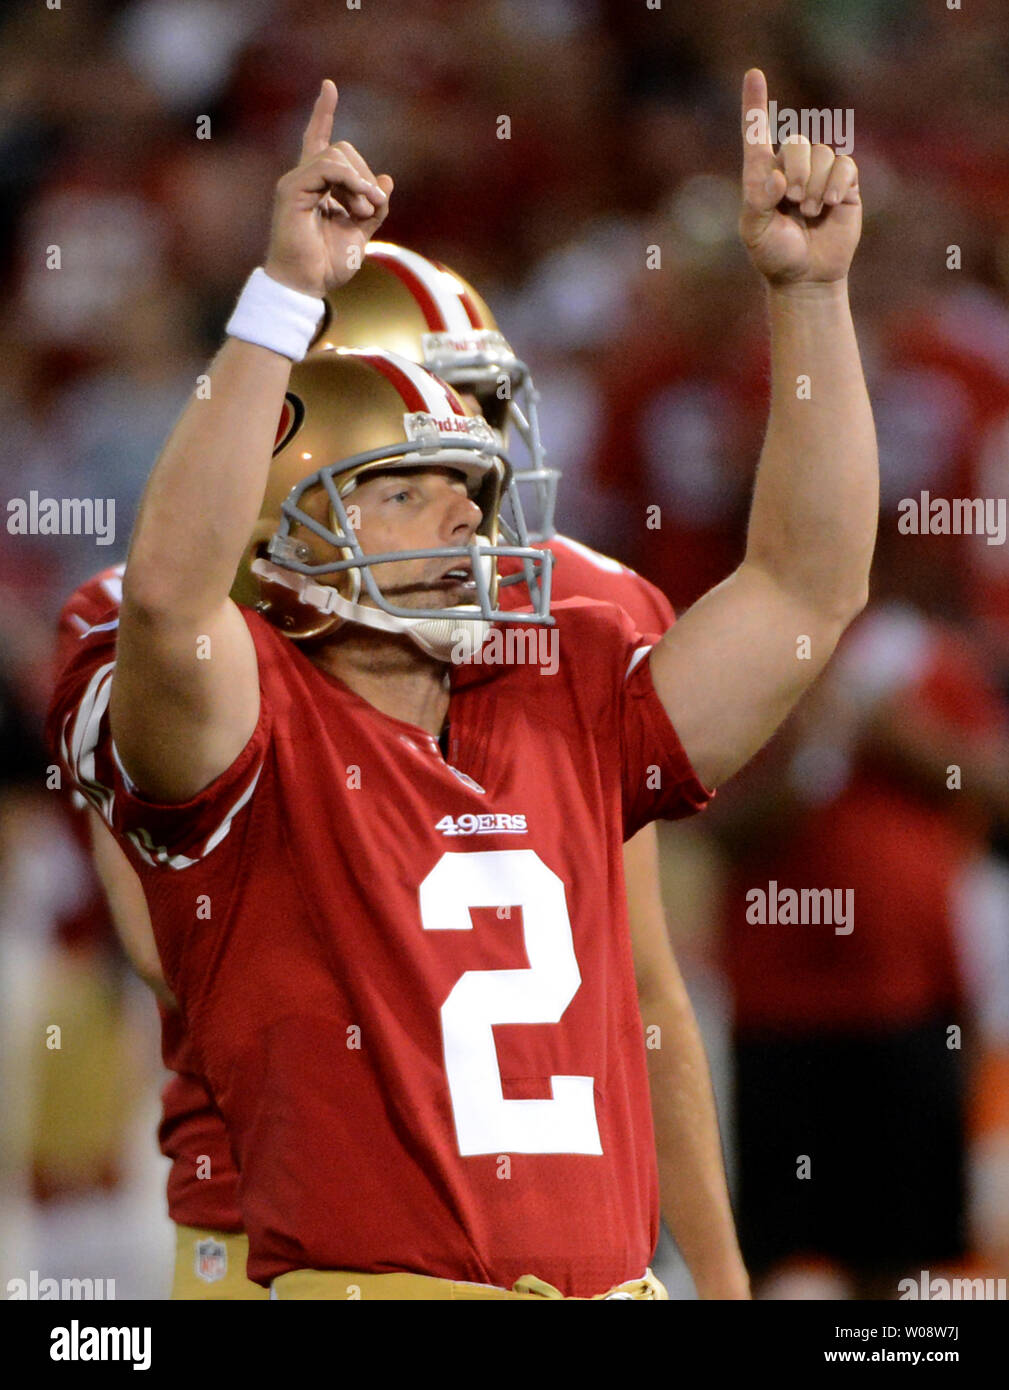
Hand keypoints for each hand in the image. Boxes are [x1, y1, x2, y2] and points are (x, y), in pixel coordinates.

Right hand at [264, 79, 393, 297]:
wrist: (307, 286)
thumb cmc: (327, 265)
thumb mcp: (361, 235)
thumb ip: (373, 208)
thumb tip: (386, 181)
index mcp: (317, 187)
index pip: (319, 141)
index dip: (323, 113)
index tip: (329, 86)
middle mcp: (303, 180)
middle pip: (342, 150)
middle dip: (365, 175)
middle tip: (373, 208)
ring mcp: (295, 183)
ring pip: (336, 155)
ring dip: (360, 182)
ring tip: (366, 210)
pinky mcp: (291, 190)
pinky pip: (326, 167)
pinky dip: (350, 180)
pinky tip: (358, 202)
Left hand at [739, 68, 860, 286]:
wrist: (806, 278)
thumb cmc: (774, 255)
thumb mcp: (755, 233)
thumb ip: (758, 202)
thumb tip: (778, 177)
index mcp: (763, 175)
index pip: (757, 134)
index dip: (754, 104)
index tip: (753, 74)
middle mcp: (791, 167)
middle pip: (799, 143)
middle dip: (798, 171)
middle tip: (794, 201)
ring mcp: (820, 174)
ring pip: (824, 154)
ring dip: (817, 185)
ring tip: (810, 211)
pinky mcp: (845, 184)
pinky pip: (846, 165)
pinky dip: (838, 184)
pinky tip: (832, 204)